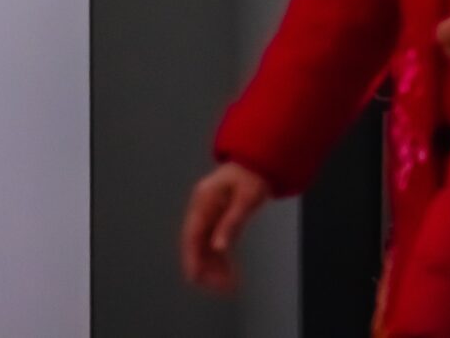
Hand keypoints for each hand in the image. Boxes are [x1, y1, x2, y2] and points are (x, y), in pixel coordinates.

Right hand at [180, 161, 272, 293]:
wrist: (258, 162)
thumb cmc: (252, 177)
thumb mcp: (245, 199)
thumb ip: (231, 222)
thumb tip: (218, 247)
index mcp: (204, 200)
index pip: (192, 232)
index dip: (191, 256)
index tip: (194, 277)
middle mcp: (202, 208)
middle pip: (197, 242)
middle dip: (205, 266)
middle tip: (220, 287)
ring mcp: (208, 214)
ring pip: (206, 245)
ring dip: (214, 266)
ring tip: (228, 286)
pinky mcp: (218, 220)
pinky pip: (215, 243)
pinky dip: (221, 259)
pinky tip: (229, 274)